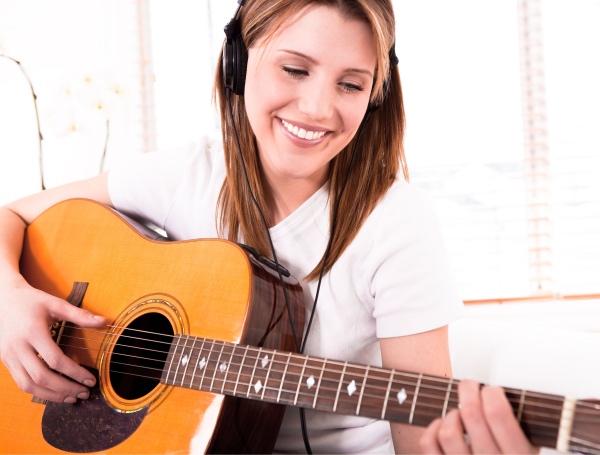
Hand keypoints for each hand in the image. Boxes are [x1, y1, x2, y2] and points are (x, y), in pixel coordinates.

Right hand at [0, 274, 105, 402]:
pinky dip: (38, 392)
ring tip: (72, 397)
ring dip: (52, 395)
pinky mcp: (5, 361)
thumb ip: (80, 315)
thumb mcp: (56, 304)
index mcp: (32, 332)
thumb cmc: (31, 300)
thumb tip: (104, 321)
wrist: (1, 299)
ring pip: (29, 385)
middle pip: (41, 377)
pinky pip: (21, 383)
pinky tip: (54, 392)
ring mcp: (9, 356)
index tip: (90, 380)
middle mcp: (18, 347)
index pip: (55, 360)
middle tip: (84, 393)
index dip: (75, 373)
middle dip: (65, 388)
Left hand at [420, 379, 538, 453]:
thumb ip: (521, 423)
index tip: (491, 390)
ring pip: (448, 431)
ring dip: (452, 414)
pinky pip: (429, 443)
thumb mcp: (530, 444)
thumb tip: (501, 392)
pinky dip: (434, 428)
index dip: (491, 393)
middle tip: (471, 387)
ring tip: (460, 414)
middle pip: (471, 414)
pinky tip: (445, 425)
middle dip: (469, 391)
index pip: (497, 414)